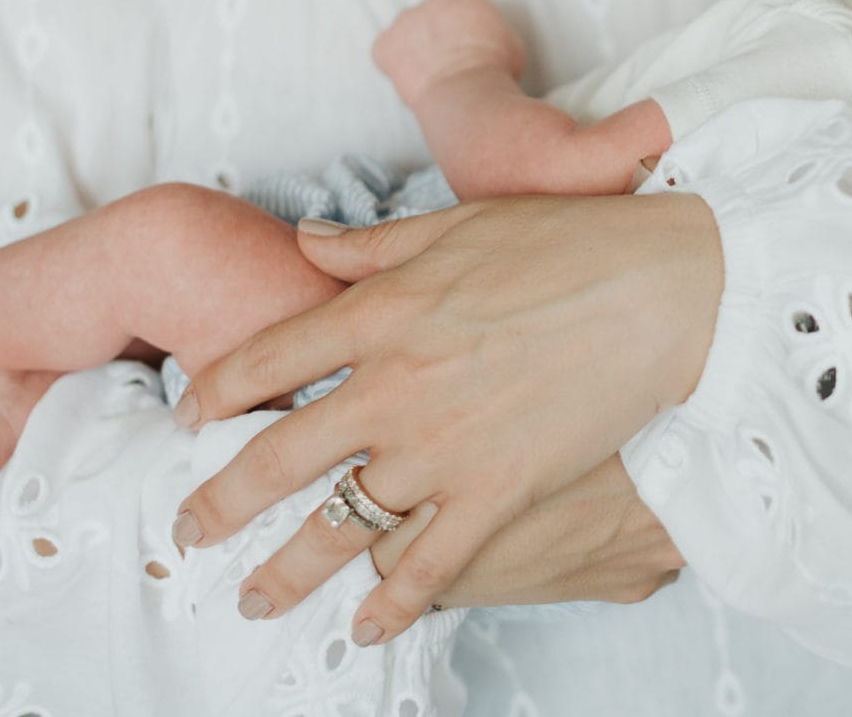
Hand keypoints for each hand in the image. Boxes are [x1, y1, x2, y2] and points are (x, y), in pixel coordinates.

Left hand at [169, 194, 720, 644]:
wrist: (664, 291)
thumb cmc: (568, 243)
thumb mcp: (459, 223)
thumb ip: (371, 244)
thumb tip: (304, 240)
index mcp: (379, 312)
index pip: (263, 361)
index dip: (213, 394)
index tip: (189, 418)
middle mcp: (392, 386)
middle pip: (276, 459)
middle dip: (219, 504)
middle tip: (187, 531)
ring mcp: (442, 448)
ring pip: (337, 527)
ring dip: (285, 572)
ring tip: (253, 600)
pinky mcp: (497, 493)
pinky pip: (426, 566)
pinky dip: (389, 604)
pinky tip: (363, 627)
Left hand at [372, 0, 525, 103]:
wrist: (468, 90)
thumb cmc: (494, 75)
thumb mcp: (511, 48)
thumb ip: (495, 39)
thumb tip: (491, 48)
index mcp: (467, 1)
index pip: (458, 13)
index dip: (459, 37)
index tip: (462, 54)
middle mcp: (434, 2)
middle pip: (431, 19)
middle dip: (436, 41)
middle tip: (444, 67)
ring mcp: (407, 21)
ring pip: (406, 34)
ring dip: (414, 52)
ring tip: (428, 78)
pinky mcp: (387, 43)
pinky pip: (384, 53)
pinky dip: (392, 67)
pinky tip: (409, 82)